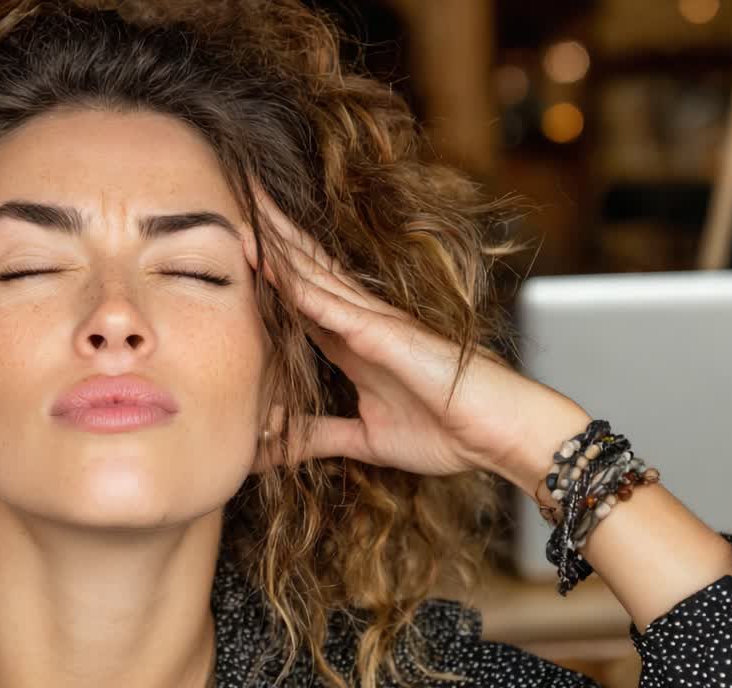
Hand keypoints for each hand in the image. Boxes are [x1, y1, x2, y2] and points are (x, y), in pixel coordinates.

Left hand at [244, 182, 582, 482]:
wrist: (501, 435)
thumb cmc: (448, 431)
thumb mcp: (364, 439)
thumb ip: (319, 437)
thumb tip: (272, 448)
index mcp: (350, 342)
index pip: (296, 296)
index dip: (263, 269)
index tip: (229, 244)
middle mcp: (358, 322)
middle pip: (302, 268)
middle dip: (267, 234)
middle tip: (230, 195)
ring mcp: (372, 323)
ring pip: (312, 273)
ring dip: (276, 242)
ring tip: (243, 205)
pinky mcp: (386, 335)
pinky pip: (333, 305)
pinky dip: (300, 285)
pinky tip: (271, 263)